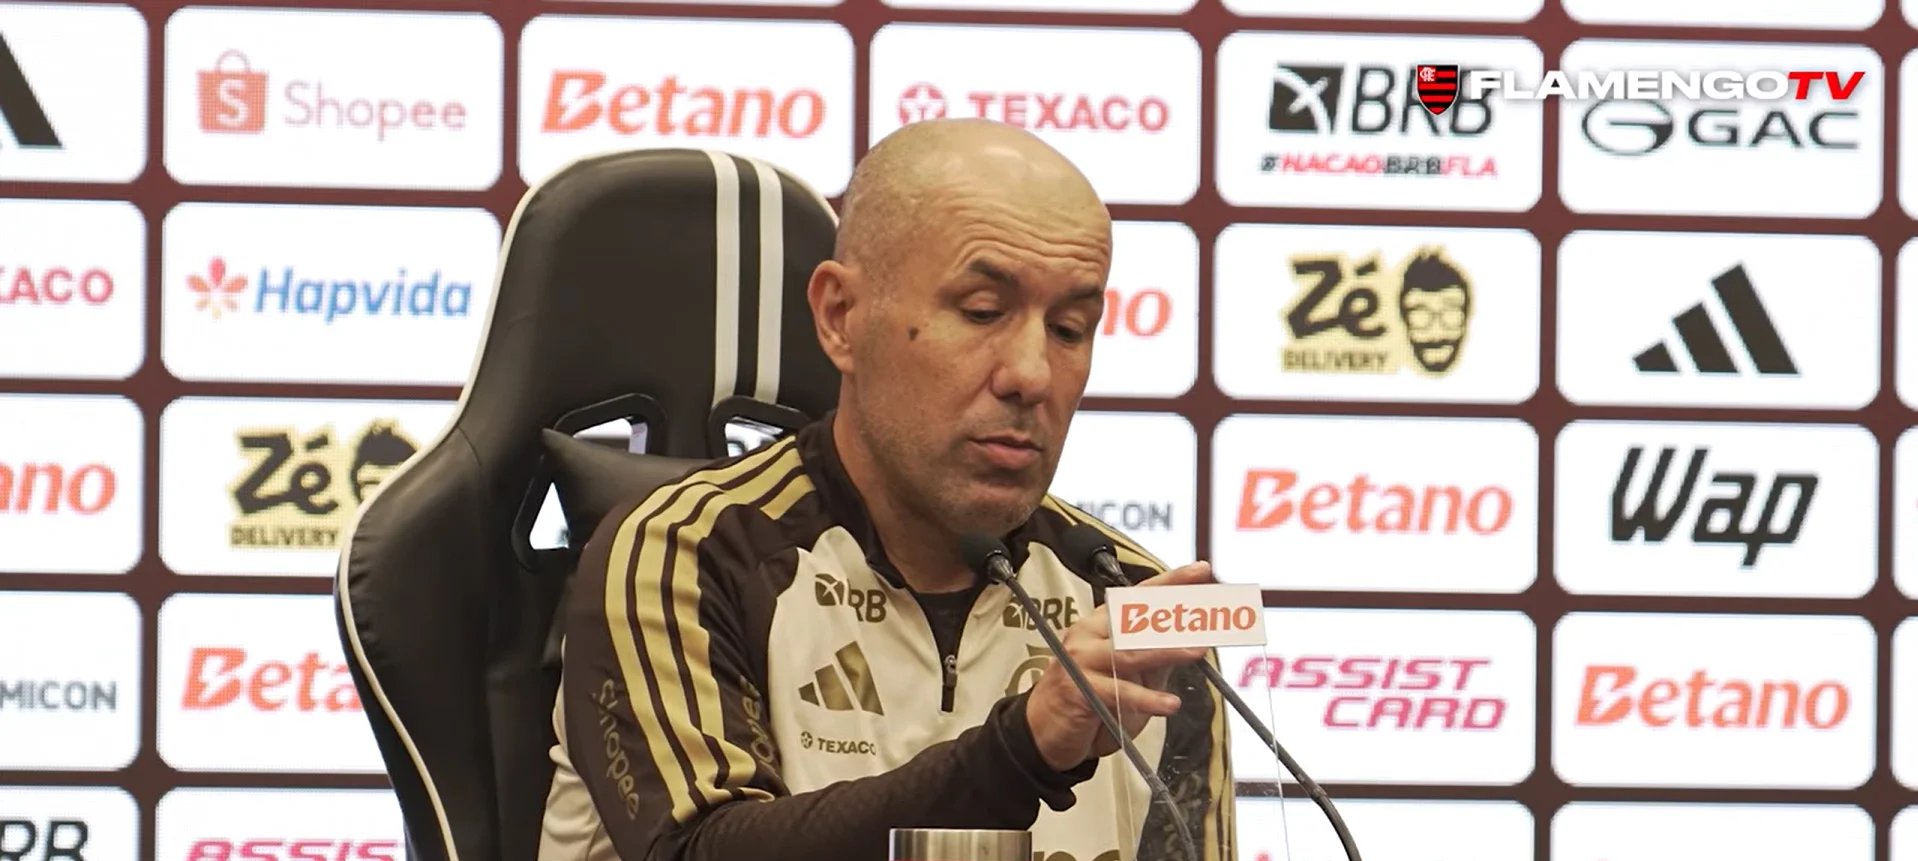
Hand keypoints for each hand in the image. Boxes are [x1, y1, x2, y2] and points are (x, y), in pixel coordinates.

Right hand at [1024, 560, 1215, 771]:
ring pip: (1130, 652)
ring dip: (1168, 651)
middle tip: (1209, 616)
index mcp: (1102, 624)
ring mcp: (1081, 659)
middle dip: (1175, 616)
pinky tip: (1170, 704)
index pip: (1139, 595)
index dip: (1171, 581)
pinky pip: (1119, 691)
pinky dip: (1147, 698)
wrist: (1045, 732)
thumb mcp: (1129, 675)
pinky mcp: (1077, 688)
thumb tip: (1192, 638)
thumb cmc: (1088, 700)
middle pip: (1136, 618)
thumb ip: (1155, 657)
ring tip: (1197, 651)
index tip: (1201, 570)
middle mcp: (1089, 634)